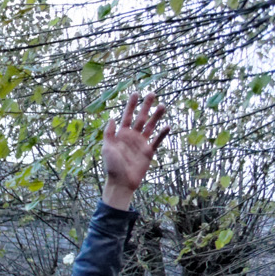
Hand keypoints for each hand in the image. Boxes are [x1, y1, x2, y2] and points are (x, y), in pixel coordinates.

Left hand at [102, 90, 170, 209]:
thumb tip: (112, 119)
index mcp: (121, 134)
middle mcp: (132, 136)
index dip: (131, 105)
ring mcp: (142, 143)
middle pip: (141, 118)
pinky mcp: (149, 151)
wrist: (121, 182)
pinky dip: (162, 134)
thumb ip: (109, 134)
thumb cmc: (112, 166)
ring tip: (163, 105)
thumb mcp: (107, 149)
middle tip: (152, 93)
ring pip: (151, 126)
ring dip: (156, 116)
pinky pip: (157, 140)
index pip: (127, 116)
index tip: (135, 93)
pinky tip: (168, 126)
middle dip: (146, 106)